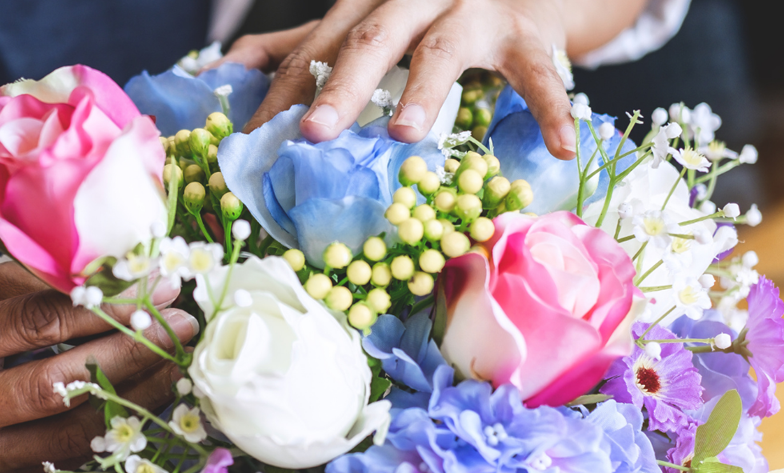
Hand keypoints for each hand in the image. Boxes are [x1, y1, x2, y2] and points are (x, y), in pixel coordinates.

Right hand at [0, 261, 197, 472]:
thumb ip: (40, 283)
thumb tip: (130, 275)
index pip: (36, 324)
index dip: (106, 307)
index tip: (160, 289)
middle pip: (57, 387)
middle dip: (131, 355)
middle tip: (182, 328)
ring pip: (71, 434)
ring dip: (136, 399)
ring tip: (177, 366)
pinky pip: (68, 460)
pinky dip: (111, 431)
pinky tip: (145, 402)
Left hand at [219, 0, 642, 158]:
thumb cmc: (432, 12)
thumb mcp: (366, 20)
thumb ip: (302, 43)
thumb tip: (226, 66)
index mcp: (367, 0)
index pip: (317, 45)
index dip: (283, 92)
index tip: (252, 141)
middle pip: (371, 37)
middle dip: (340, 85)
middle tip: (313, 133)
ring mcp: (475, 10)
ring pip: (443, 47)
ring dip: (424, 91)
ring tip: (404, 134)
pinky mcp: (529, 32)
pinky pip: (539, 73)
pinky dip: (551, 110)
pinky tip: (557, 148)